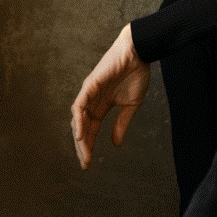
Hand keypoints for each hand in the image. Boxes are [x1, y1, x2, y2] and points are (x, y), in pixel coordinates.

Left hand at [70, 23, 149, 167]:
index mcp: (101, 106)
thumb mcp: (130, 105)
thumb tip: (115, 144)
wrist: (139, 53)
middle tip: (84, 164)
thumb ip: (121, 124)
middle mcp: (91, 101)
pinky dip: (78, 120)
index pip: (90, 129)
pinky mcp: (90, 85)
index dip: (88, 146)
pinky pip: (80, 105)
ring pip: (78, 118)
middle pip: (81, 127)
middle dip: (82, 146)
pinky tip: (79, 134)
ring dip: (79, 137)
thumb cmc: (136, 75)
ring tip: (82, 153)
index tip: (89, 163)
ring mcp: (89, 92)